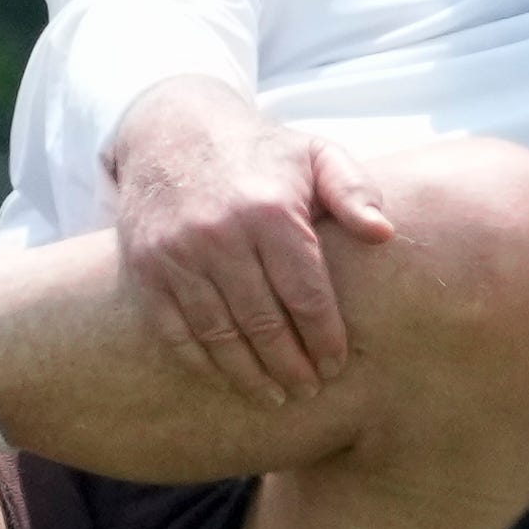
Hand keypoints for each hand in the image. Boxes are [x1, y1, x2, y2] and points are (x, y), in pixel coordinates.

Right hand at [104, 78, 395, 406]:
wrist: (171, 131)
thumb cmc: (259, 154)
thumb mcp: (314, 153)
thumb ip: (354, 190)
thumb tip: (383, 233)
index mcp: (270, 211)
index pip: (306, 294)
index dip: (325, 338)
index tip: (337, 365)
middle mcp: (220, 235)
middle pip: (264, 323)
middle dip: (292, 366)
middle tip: (310, 391)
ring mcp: (178, 255)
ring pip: (220, 335)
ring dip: (250, 375)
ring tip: (276, 397)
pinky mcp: (146, 269)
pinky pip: (176, 331)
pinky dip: (203, 362)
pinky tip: (228, 378)